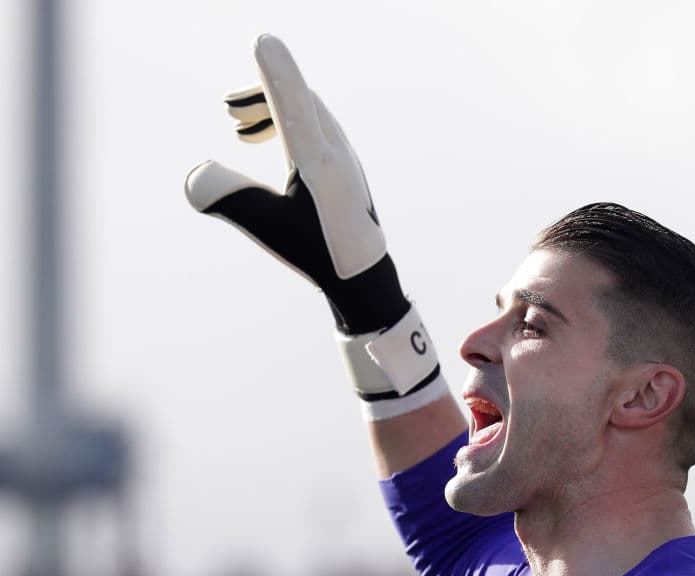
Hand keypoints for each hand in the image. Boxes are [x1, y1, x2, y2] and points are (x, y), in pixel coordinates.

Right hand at [184, 34, 406, 334]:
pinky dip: (291, 128)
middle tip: (228, 110)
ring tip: (241, 130)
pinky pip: (319, 131)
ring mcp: (346, 159)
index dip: (276, 71)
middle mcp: (337, 152)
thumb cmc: (315, 252)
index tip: (263, 42)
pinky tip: (275, 154)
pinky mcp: (348, 171)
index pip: (293, 101)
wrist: (363, 277)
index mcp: (318, 160)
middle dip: (261, 96)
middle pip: (300, 100)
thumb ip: (225, 196)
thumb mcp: (263, 225)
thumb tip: (193, 173)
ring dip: (274, 112)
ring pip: (310, 115)